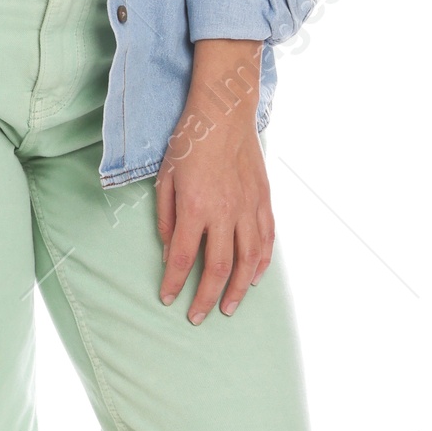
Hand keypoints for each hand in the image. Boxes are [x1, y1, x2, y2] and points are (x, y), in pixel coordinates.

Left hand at [155, 40, 272, 322]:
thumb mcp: (165, 178)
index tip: (168, 299)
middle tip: (199, 317)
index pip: (184, 257)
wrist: (223, 114)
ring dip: (239, 289)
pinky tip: (255, 278)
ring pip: (248, 260)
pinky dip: (261, 264)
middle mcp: (225, 213)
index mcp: (195, 207)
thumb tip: (169, 251)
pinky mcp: (264, 201)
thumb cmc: (188, 142)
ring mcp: (248, 208)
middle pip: (219, 268)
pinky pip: (266, 240)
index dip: (176, 283)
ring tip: (229, 307)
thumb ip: (166, 217)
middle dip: (207, 297)